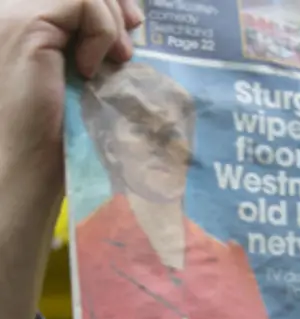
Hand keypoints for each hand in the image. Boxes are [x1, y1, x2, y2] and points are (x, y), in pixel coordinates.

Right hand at [0, 0, 141, 318]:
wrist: (29, 168)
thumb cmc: (56, 136)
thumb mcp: (81, 79)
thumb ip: (92, 46)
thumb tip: (131, 22)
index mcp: (24, 21)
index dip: (107, 0)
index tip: (133, 23)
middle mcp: (12, 11)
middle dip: (113, 3)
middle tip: (134, 35)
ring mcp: (14, 15)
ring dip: (110, 21)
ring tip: (116, 61)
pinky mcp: (26, 27)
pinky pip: (81, 1)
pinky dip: (100, 31)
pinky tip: (91, 69)